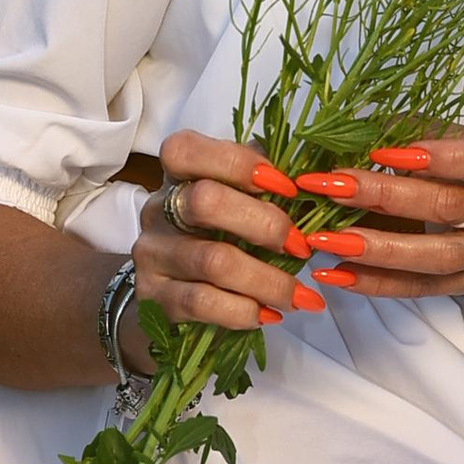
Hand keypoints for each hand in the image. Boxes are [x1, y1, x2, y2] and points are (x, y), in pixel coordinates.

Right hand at [130, 127, 315, 351]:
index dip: (238, 164)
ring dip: (267, 280)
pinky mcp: (155, 297)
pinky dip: (244, 311)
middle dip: (265, 224)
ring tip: (299, 295)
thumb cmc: (218, 236)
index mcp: (178, 175)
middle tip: (300, 246)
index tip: (287, 188)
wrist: (174, 292)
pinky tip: (269, 313)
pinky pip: (203, 303)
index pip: (187, 150)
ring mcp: (152, 254)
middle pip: (205, 201)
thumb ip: (263, 182)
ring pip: (213, 261)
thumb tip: (310, 179)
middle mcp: (158, 210)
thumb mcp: (236, 200)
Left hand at [286, 126, 463, 302]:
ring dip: (377, 250)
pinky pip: (423, 288)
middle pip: (450, 208)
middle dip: (387, 198)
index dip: (439, 157)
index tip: (381, 152)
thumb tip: (351, 129)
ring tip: (325, 240)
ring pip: (438, 258)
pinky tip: (336, 273)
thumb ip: (415, 131)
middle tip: (334, 188)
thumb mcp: (459, 135)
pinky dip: (377, 282)